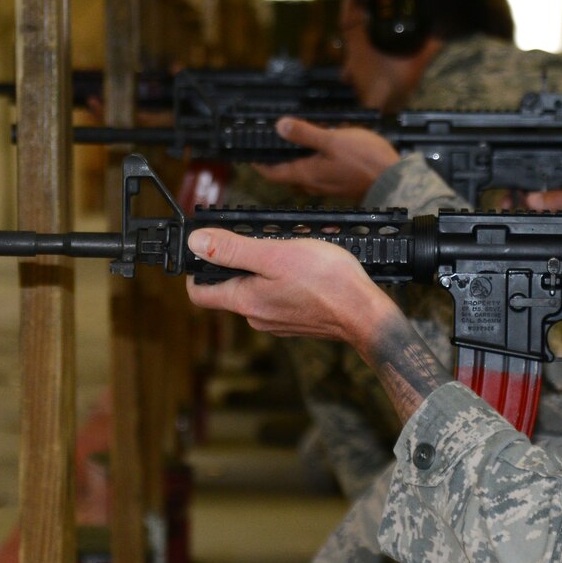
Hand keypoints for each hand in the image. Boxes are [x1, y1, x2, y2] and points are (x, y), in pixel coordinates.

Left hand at [182, 226, 399, 350]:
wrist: (365, 314)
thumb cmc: (326, 282)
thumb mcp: (275, 254)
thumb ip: (233, 250)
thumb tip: (196, 243)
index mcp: (244, 301)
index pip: (199, 294)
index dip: (195, 271)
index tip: (204, 250)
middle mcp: (256, 317)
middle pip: (229, 289)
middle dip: (236, 263)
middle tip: (255, 240)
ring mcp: (277, 322)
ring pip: (256, 292)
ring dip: (263, 270)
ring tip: (286, 250)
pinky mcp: (296, 321)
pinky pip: (278, 298)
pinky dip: (282, 281)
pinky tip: (303, 269)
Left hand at [249, 118, 399, 198]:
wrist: (393, 179)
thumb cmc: (365, 161)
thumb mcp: (332, 140)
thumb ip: (304, 133)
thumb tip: (279, 126)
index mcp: (305, 174)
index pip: (272, 172)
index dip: (258, 163)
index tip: (249, 153)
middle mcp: (312, 183)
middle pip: (286, 171)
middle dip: (278, 156)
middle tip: (271, 140)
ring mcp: (326, 184)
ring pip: (303, 170)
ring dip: (297, 156)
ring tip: (296, 137)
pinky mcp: (338, 182)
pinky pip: (318, 170)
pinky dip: (313, 158)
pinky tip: (322, 144)